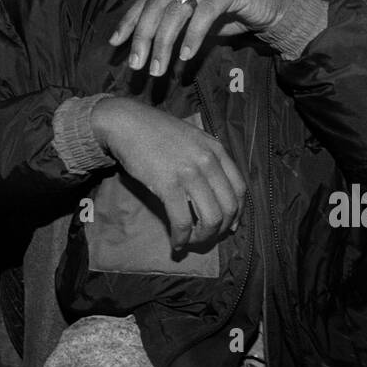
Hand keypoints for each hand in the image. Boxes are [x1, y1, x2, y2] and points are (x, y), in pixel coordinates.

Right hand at [91, 98, 245, 250]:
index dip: (237, 213)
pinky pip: (183, 221)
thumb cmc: (157, 132)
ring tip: (191, 242)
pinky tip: (176, 242)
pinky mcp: (168, 184)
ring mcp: (189, 173)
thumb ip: (209, 160)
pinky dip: (182, 237)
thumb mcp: (193, 139)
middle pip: (228, 207)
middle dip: (220, 230)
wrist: (127, 123)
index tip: (229, 226)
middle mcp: (208, 161)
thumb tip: (218, 195)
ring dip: (203, 238)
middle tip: (207, 238)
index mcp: (216, 149)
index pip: (240, 189)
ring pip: (210, 219)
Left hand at [109, 0, 292, 77]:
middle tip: (137, 66)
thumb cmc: (232, 18)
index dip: (128, 21)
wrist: (272, 9)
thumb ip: (176, 34)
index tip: (115, 44)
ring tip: (159, 69)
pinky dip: (193, 35)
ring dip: (164, 43)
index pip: (146, 1)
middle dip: (142, 37)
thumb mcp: (198, 28)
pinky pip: (206, 12)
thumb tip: (149, 55)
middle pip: (157, 6)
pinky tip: (186, 56)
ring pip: (177, 11)